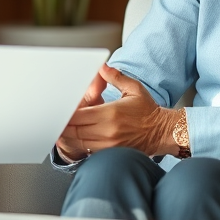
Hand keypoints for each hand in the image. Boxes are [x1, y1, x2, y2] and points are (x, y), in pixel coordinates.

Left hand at [59, 64, 179, 157]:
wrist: (162, 131)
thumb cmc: (148, 111)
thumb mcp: (134, 88)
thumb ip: (115, 77)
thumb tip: (102, 67)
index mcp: (110, 113)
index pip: (78, 115)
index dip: (66, 114)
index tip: (61, 110)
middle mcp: (107, 131)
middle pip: (75, 130)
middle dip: (64, 125)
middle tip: (57, 119)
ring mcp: (109, 144)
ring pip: (79, 142)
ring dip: (70, 136)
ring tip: (63, 129)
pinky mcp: (111, 152)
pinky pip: (88, 150)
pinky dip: (80, 144)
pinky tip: (77, 138)